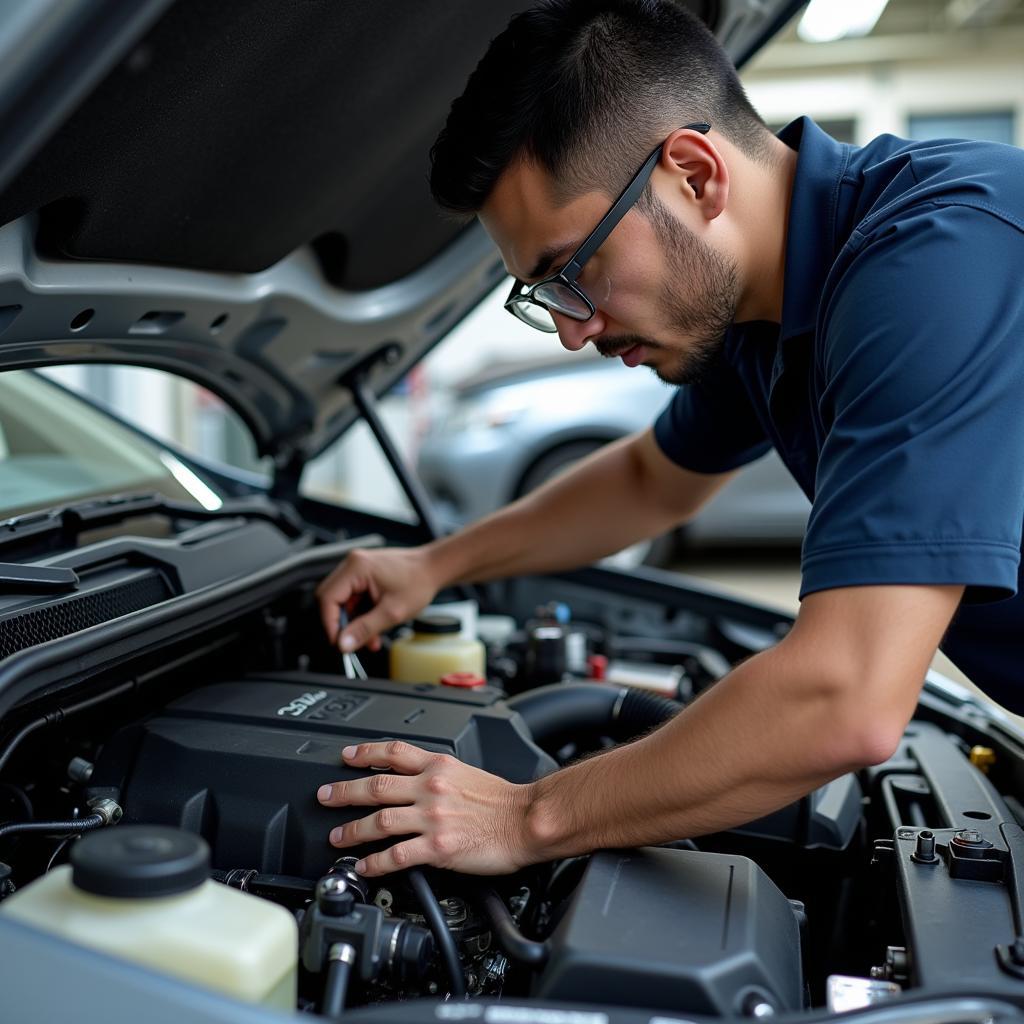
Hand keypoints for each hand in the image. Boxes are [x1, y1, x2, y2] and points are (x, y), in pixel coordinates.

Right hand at [316, 546, 441, 652]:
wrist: (433, 570)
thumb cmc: (419, 582)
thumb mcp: (392, 612)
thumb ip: (365, 629)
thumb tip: (343, 644)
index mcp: (356, 567)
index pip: (327, 598)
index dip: (330, 624)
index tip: (338, 643)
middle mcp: (353, 565)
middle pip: (331, 600)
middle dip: (342, 625)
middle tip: (352, 644)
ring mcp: (357, 570)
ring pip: (343, 603)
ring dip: (354, 624)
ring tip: (371, 640)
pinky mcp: (363, 577)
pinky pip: (353, 600)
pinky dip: (361, 616)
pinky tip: (374, 628)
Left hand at [317, 740, 534, 875]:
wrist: (527, 820)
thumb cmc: (504, 801)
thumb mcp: (467, 773)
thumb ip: (439, 775)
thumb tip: (417, 781)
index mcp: (439, 767)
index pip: (394, 752)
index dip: (365, 753)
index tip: (346, 756)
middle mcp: (431, 788)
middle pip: (376, 786)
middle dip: (344, 791)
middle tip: (325, 796)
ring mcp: (432, 818)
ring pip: (379, 821)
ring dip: (352, 830)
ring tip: (337, 837)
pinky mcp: (437, 847)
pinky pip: (396, 855)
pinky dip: (375, 862)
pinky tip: (365, 866)